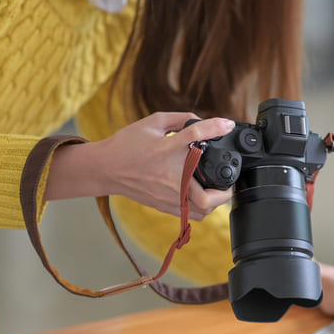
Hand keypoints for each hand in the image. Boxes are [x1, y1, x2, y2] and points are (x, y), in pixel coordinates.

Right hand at [46, 113, 235, 219]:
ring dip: (216, 202)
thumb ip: (179, 119)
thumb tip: (201, 121)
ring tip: (218, 190)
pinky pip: (190, 214)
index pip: (196, 135)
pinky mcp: (164, 204)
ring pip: (201, 210)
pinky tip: (203, 197)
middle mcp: (170, 175)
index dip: (215, 127)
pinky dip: (203, 209)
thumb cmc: (127, 144)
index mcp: (166, 149)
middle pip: (207, 196)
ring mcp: (168, 194)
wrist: (105, 168)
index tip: (227, 125)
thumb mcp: (152, 123)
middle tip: (228, 180)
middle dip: (225, 191)